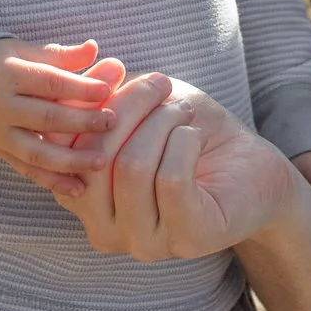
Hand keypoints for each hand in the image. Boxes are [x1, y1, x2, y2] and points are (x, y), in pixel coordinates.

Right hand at [0, 38, 123, 196]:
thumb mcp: (22, 51)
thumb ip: (58, 54)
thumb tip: (94, 48)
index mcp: (8, 75)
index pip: (48, 82)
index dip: (78, 87)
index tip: (106, 90)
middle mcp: (1, 107)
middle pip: (45, 118)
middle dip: (81, 122)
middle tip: (111, 122)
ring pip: (36, 152)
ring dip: (70, 160)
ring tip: (101, 161)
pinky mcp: (0, 153)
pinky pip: (27, 171)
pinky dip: (52, 182)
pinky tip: (78, 189)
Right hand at [56, 73, 298, 261]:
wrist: (249, 165)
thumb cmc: (185, 136)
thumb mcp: (137, 110)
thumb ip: (101, 102)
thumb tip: (82, 80)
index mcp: (81, 200)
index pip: (61, 152)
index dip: (84, 105)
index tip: (114, 68)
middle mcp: (103, 231)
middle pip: (94, 157)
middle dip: (129, 106)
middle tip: (160, 84)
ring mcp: (144, 243)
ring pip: (132, 167)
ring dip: (162, 122)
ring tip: (183, 111)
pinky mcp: (188, 238)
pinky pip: (171, 180)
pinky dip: (184, 142)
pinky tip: (195, 136)